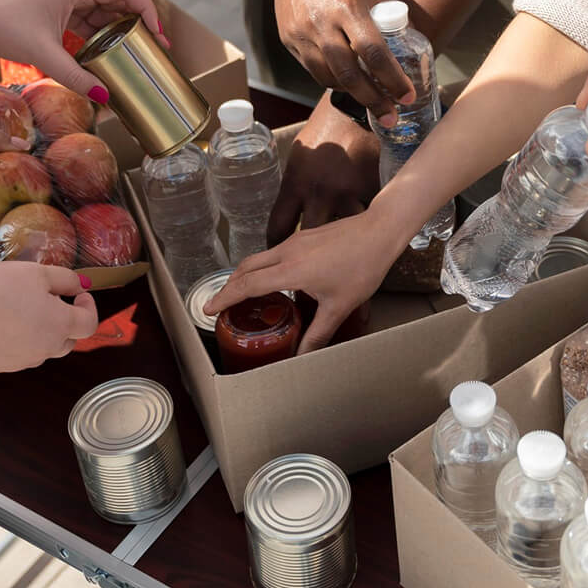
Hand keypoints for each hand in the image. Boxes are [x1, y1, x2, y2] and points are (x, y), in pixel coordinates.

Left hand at [0, 0, 167, 100]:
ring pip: (106, 12)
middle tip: (154, 48)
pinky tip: (107, 55)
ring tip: (135, 54)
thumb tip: (104, 97)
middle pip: (121, 0)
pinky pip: (91, 21)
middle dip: (140, 23)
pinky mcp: (60, 10)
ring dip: (121, 31)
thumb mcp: (43, 52)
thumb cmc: (2, 23)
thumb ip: (75, 75)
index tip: (157, 33)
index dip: (148, 8)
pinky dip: (102, 36)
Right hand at [0, 263, 97, 371]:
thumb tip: (81, 286)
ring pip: (42, 350)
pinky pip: (16, 355)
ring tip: (21, 311)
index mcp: (60, 325)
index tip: (78, 295)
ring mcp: (20, 362)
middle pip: (68, 341)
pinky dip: (16, 342)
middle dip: (66, 322)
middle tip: (49, 301)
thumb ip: (66, 279)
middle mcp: (44, 349)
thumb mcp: (38, 272)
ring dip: (41, 334)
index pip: (90, 323)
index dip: (88, 307)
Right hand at [205, 208, 401, 353]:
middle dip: (229, 286)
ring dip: (245, 274)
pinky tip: (274, 279)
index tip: (208, 309)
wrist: (379, 230)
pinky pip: (274, 252)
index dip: (225, 298)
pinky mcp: (304, 235)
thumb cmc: (362, 267)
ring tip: (243, 294)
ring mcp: (295, 240)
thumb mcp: (339, 306)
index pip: (247, 285)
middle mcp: (287, 252)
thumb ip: (317, 334)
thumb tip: (301, 357)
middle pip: (246, 268)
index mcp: (290, 270)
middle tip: (221, 305)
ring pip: (259, 257)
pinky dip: (263, 266)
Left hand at [267, 94, 380, 242]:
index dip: (274, 245)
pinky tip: (361, 232)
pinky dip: (362, 227)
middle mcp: (319, 192)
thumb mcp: (300, 157)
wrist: (358, 110)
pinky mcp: (372, 192)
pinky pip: (364, 219)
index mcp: (295, 182)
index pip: (277, 228)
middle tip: (304, 264)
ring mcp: (348, 194)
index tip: (276, 253)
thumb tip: (291, 218)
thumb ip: (296, 188)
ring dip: (338, 245)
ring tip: (337, 253)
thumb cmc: (326, 131)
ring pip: (341, 237)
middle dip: (304, 255)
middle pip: (307, 241)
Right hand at [272, 0, 413, 120]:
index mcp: (348, 7)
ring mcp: (302, 33)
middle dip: (373, 100)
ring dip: (352, 93)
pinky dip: (331, 79)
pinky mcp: (289, 39)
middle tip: (390, 116)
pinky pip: (313, 68)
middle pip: (349, 74)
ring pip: (328, 77)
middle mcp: (322, 23)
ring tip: (371, 101)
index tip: (407, 96)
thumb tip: (407, 46)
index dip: (392, 80)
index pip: (374, 54)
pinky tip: (346, 82)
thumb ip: (386, 17)